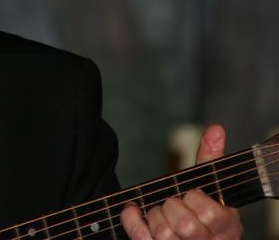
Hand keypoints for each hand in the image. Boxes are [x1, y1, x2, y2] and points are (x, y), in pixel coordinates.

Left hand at [120, 124, 242, 238]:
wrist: (188, 236)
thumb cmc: (200, 210)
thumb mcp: (209, 186)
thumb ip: (209, 159)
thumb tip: (215, 129)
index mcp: (226, 228)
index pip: (212, 215)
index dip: (196, 199)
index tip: (191, 193)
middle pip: (187, 227)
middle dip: (173, 207)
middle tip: (172, 202)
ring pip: (165, 236)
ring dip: (155, 215)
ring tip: (159, 210)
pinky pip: (141, 238)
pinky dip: (131, 220)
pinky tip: (131, 208)